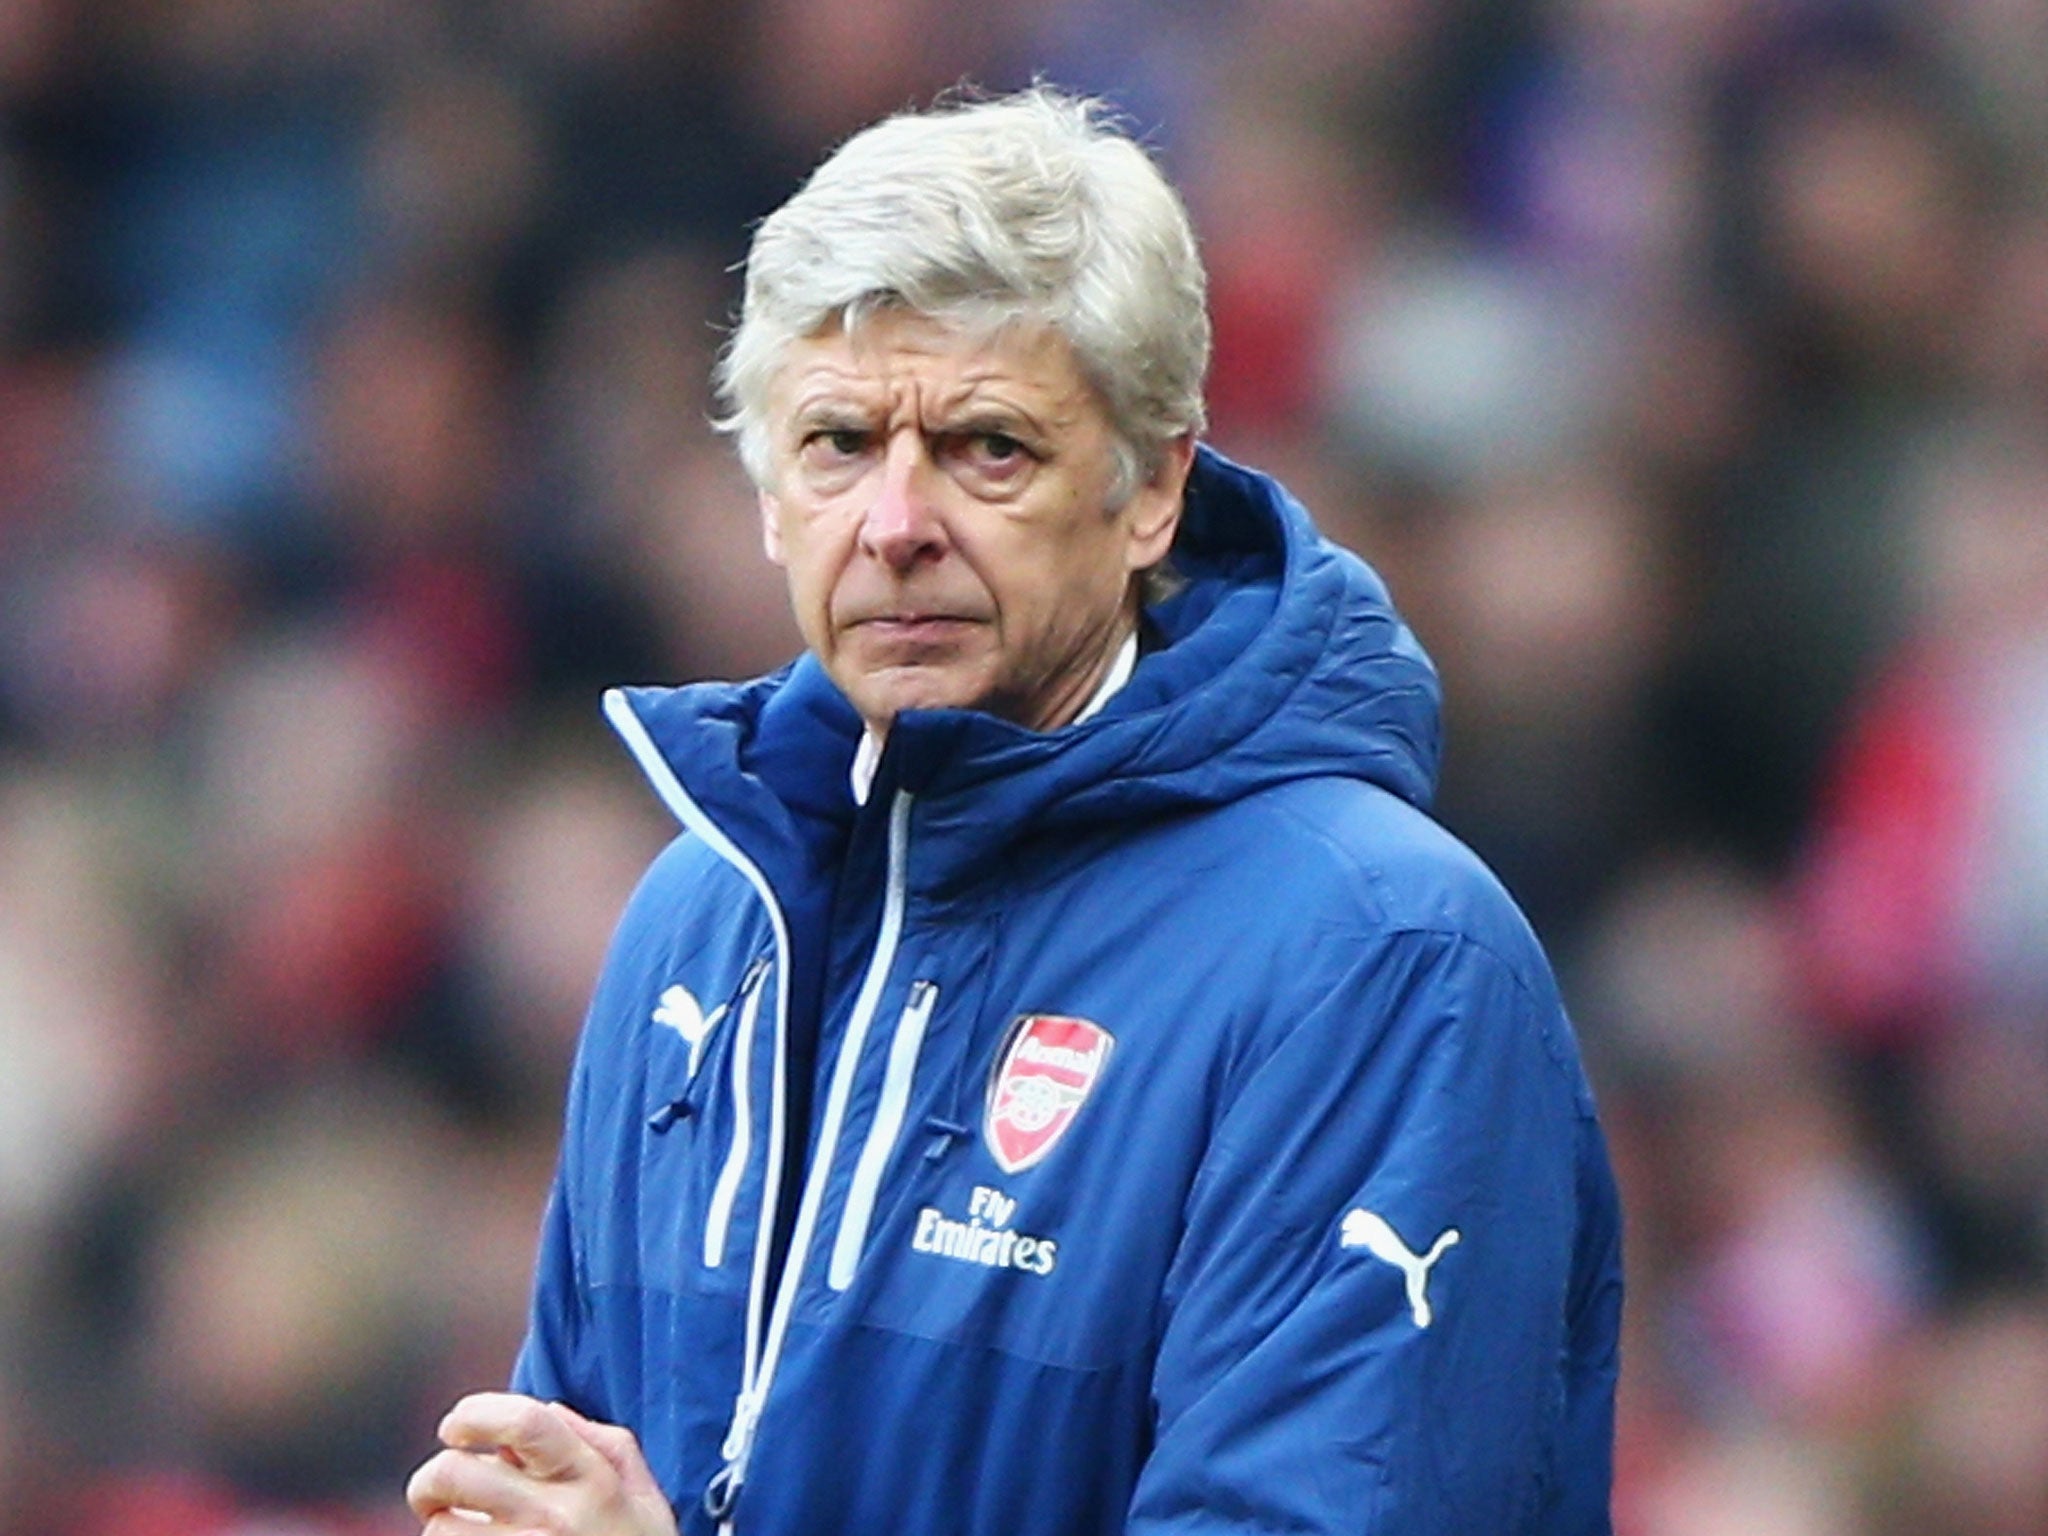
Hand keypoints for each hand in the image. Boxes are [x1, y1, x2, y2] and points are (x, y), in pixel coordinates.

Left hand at [406, 1391, 679, 1535]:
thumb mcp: (643, 1498)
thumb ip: (605, 1444)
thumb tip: (550, 1410)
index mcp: (590, 1479)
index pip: (524, 1422)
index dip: (475, 1413)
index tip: (457, 1427)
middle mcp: (555, 1518)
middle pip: (454, 1473)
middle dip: (431, 1478)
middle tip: (438, 1490)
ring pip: (441, 1529)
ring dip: (441, 1528)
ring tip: (462, 1532)